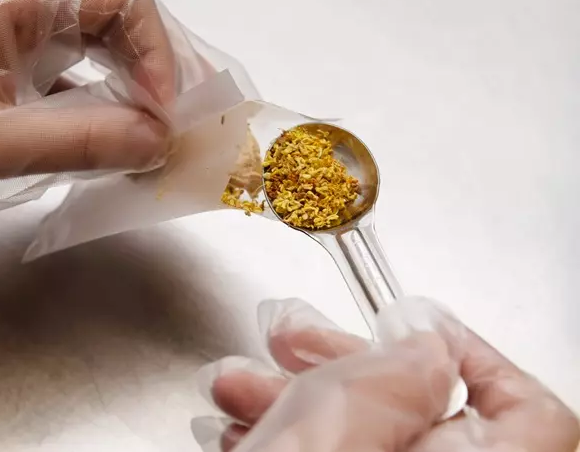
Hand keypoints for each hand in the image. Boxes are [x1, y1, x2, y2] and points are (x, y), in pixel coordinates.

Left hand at [0, 0, 175, 200]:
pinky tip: (114, 137)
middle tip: (183, 119)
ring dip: (130, 86)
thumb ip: (78, 142)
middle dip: (154, 68)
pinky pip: (64, 73)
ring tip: (159, 130)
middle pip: (111, 17)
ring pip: (91, 45)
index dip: (157, 51)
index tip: (166, 112)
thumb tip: (157, 142)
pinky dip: (96, 104)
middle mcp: (12, 0)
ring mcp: (5, 30)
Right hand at [194, 298, 579, 451]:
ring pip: (365, 444)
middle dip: (343, 366)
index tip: (406, 326)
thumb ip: (393, 376)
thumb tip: (422, 339)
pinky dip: (293, 443)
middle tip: (290, 339)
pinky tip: (243, 429)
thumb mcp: (336, 433)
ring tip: (236, 385)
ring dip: (298, 401)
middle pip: (425, 420)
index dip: (468, 353)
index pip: (528, 411)